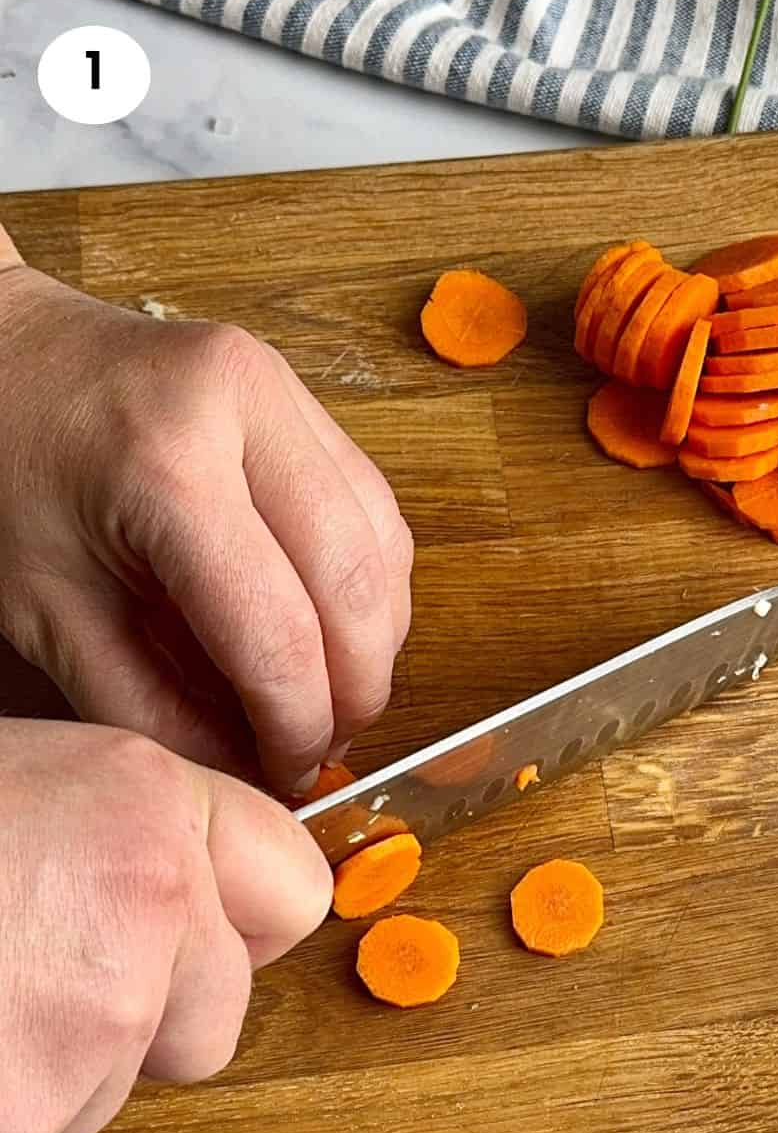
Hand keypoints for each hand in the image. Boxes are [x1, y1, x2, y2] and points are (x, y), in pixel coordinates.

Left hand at [0, 252, 411, 794]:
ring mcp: (284, 392)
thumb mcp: (52, 614)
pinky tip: (333, 630)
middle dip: (356, 690)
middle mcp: (245, 408)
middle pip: (357, 586)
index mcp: (163, 463)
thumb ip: (151, 707)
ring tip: (330, 695)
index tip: (288, 774)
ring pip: (385, 549)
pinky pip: (376, 512)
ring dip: (375, 641)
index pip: (277, 631)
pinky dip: (370, 588)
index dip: (296, 725)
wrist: (3, 359)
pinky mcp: (306, 398)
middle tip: (324, 746)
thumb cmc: (6, 471)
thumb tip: (248, 773)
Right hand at [0, 719, 330, 1132]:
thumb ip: (112, 822)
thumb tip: (158, 862)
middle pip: (216, 1012)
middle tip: (34, 969)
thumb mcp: (21, 776)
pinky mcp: (33, 1111)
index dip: (233, 918)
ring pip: (121, 1086)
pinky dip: (5, 1115)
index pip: (293, 888)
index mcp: (144, 802)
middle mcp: (149, 901)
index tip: (194, 926)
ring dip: (55, 1069)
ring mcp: (100, 1016)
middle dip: (141, 1019)